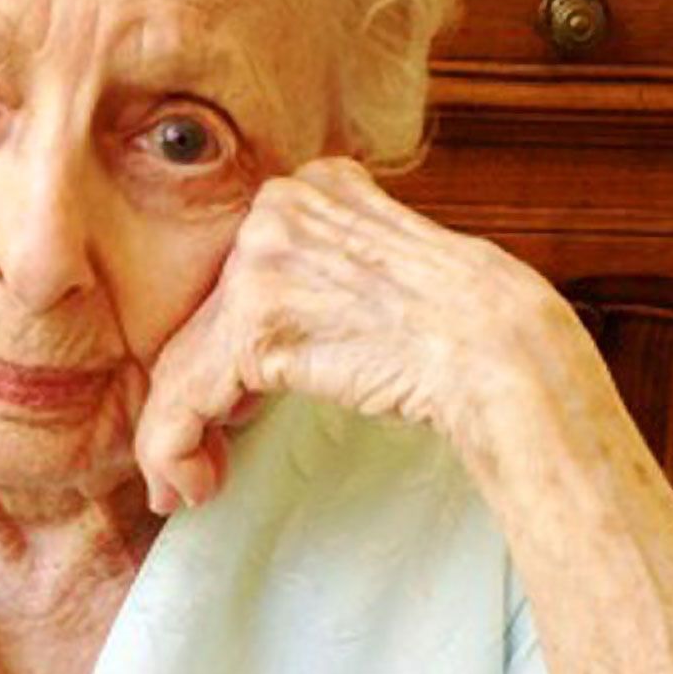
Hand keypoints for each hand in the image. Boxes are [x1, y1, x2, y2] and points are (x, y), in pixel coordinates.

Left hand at [131, 157, 573, 510]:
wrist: (499, 350)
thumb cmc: (466, 331)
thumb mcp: (386, 276)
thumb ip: (329, 281)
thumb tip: (277, 340)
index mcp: (314, 186)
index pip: (241, 279)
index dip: (229, 351)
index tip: (235, 408)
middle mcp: (278, 207)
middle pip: (207, 317)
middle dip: (202, 396)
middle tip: (203, 458)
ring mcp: (261, 260)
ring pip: (186, 358)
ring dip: (179, 433)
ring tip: (189, 485)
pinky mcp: (253, 322)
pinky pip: (185, 394)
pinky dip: (173, 448)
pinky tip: (190, 486)